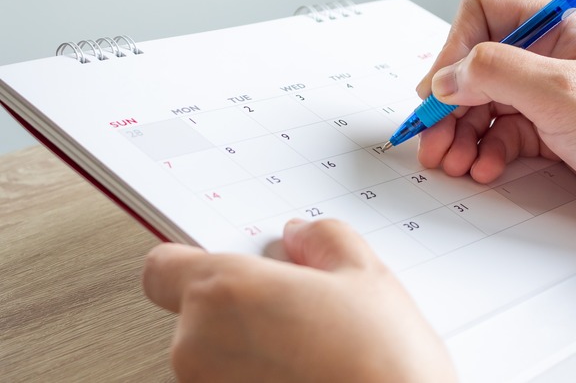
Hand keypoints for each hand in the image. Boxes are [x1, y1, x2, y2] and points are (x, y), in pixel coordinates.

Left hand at [143, 219, 456, 381]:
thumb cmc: (383, 367)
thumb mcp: (366, 276)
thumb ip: (323, 240)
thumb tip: (304, 236)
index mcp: (225, 292)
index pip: (162, 267)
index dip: (193, 259)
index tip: (224, 260)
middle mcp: (199, 346)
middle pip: (197, 309)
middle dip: (242, 303)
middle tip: (297, 302)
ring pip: (217, 351)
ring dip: (252, 343)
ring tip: (312, 345)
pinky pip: (231, 380)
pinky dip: (259, 375)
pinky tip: (309, 371)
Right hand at [416, 0, 575, 229]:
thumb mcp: (560, 92)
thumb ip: (494, 74)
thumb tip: (446, 77)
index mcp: (555, 26)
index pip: (482, 15)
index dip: (453, 51)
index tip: (438, 91)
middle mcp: (548, 56)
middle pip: (475, 69)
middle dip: (449, 106)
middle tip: (430, 139)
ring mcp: (548, 95)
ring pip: (485, 106)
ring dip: (462, 134)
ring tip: (452, 161)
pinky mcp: (551, 130)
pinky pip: (503, 135)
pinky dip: (488, 152)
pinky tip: (485, 168)